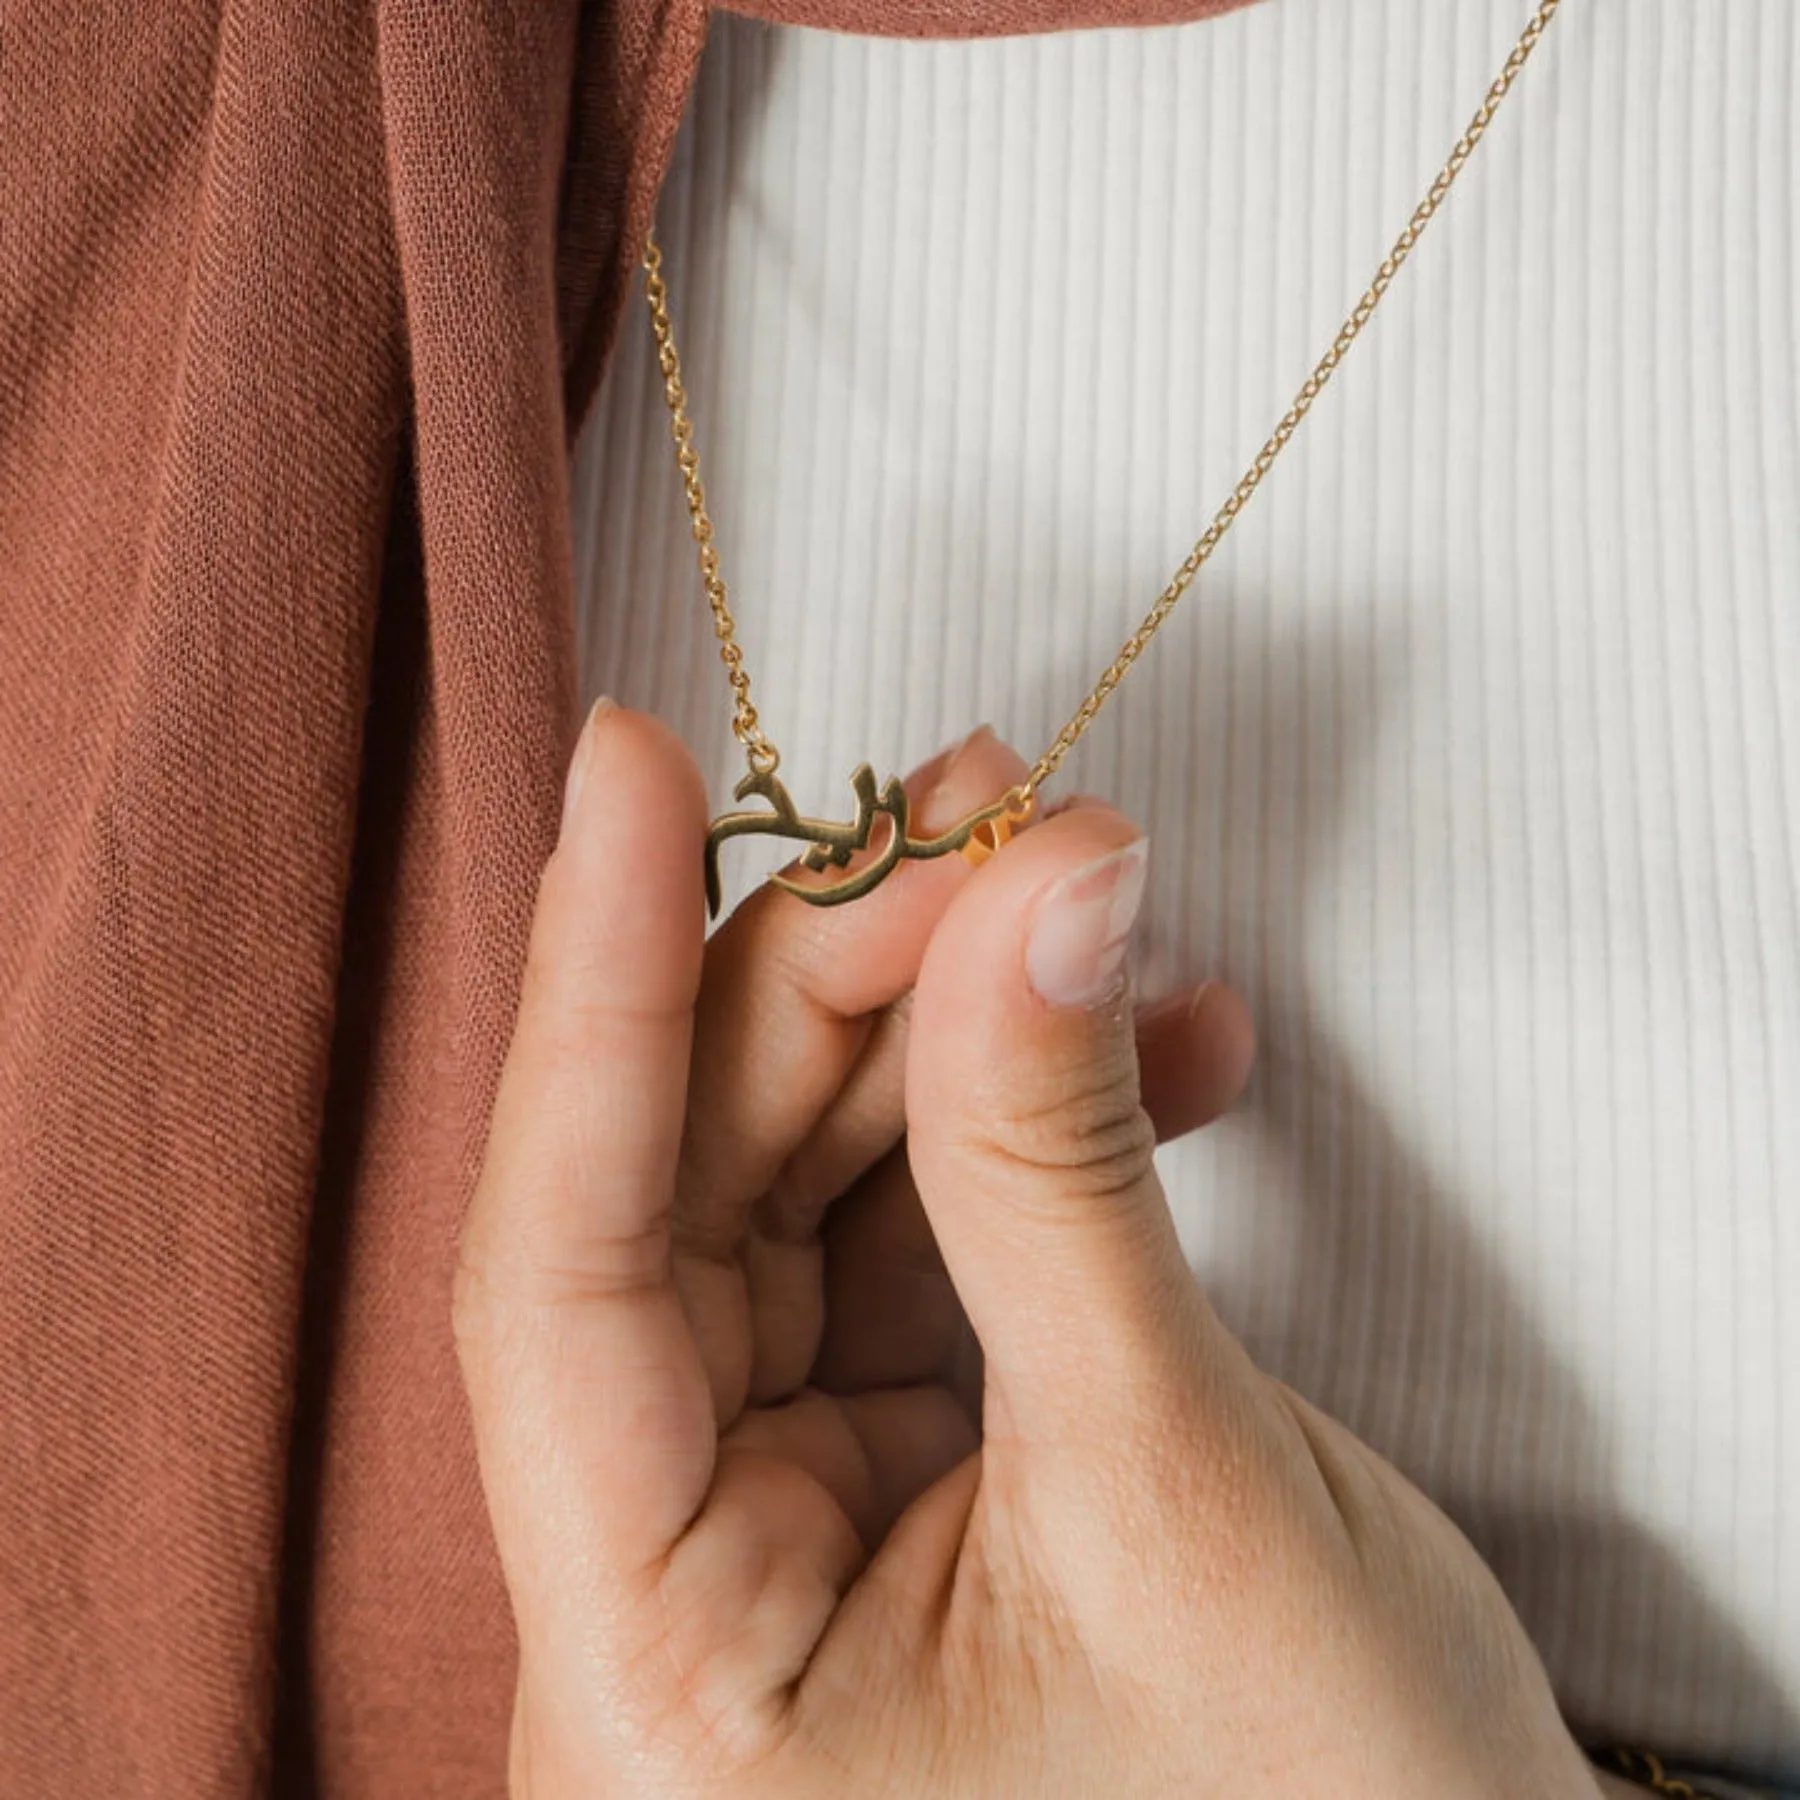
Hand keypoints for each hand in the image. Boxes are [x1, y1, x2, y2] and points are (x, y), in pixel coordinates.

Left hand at [456, 703, 1605, 1798]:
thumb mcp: (1176, 1488)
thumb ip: (1064, 1168)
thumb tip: (1037, 881)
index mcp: (664, 1690)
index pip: (562, 1276)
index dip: (590, 991)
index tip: (628, 773)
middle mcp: (679, 1609)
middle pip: (691, 1198)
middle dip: (839, 980)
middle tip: (973, 818)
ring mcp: (778, 1531)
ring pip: (801, 1190)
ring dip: (943, 1027)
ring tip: (1074, 886)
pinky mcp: (881, 1470)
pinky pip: (909, 1237)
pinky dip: (1016, 1128)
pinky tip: (1146, 1047)